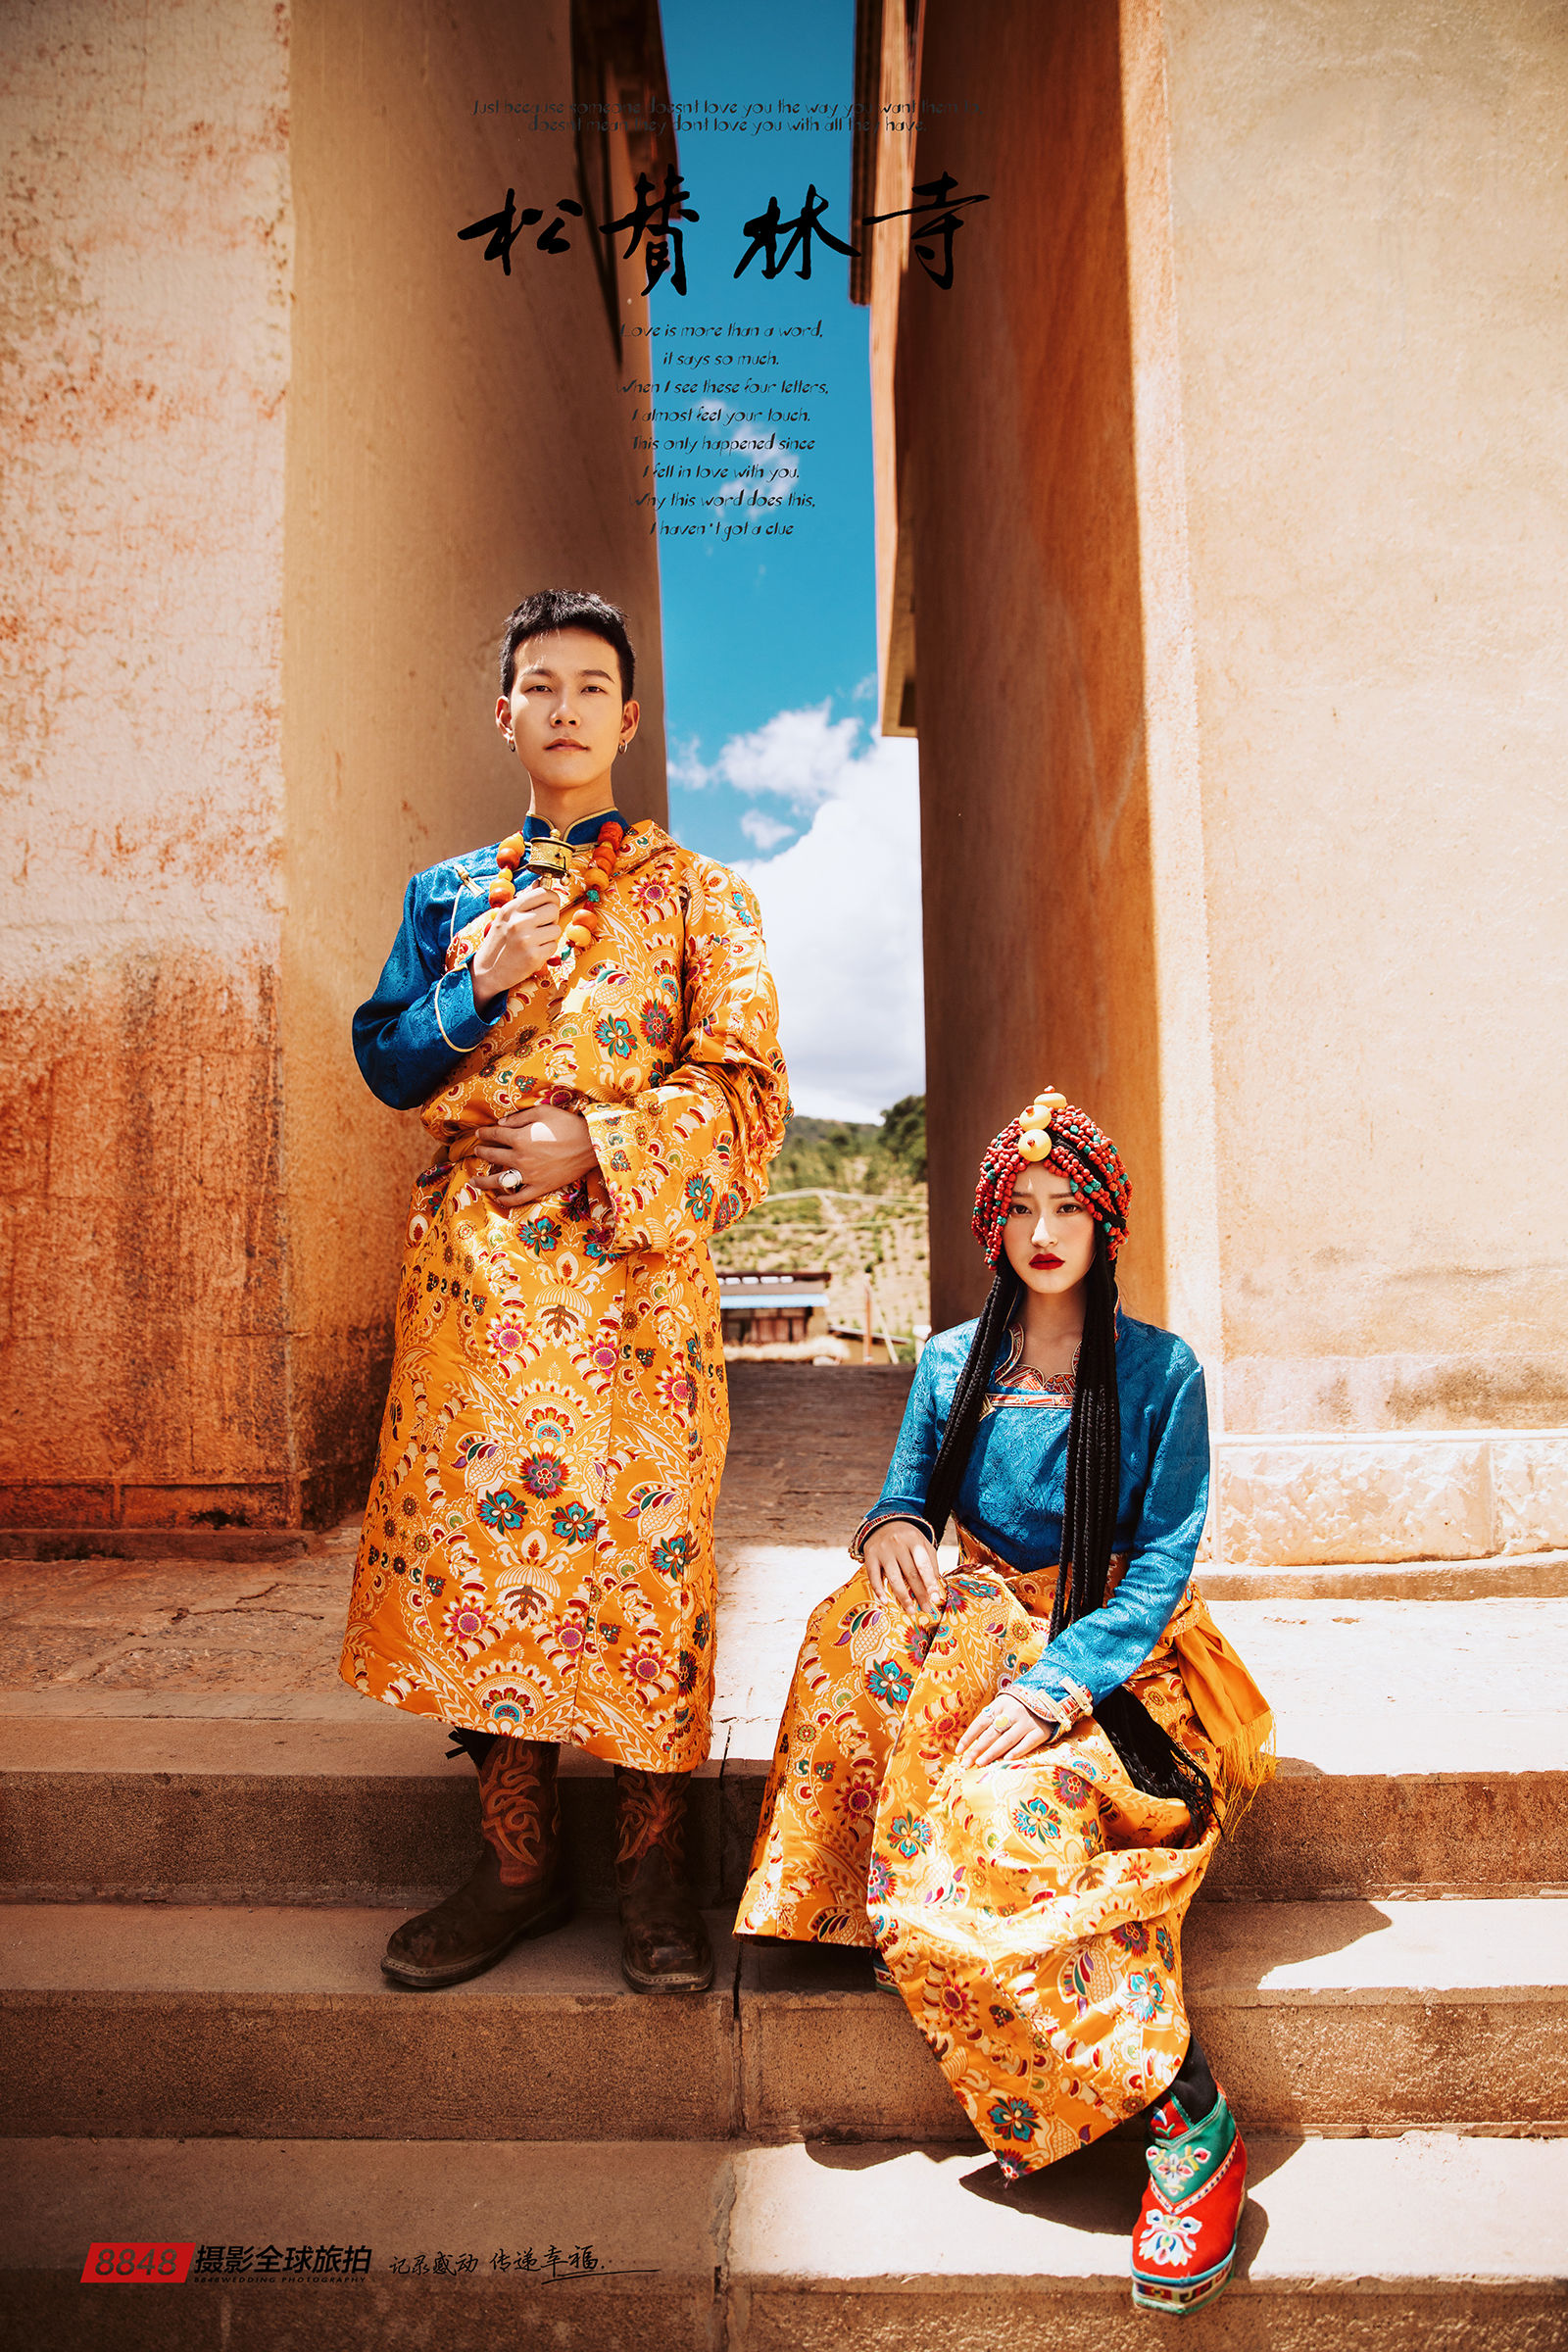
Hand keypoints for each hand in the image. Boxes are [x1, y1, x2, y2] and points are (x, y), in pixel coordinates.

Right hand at [469, 884, 561, 1008]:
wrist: (487, 971)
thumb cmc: (499, 942)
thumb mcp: (506, 917)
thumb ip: (524, 901)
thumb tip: (540, 882)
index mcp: (511, 909)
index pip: (543, 892)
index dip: (551, 899)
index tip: (548, 906)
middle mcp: (518, 922)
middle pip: (554, 909)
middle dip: (552, 918)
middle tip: (541, 926)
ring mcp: (526, 940)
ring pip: (556, 929)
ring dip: (550, 935)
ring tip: (535, 940)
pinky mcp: (534, 957)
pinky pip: (553, 946)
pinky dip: (547, 949)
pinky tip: (533, 952)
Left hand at [472, 1103, 598, 1207]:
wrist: (590, 1144)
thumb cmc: (567, 1124)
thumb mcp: (542, 1112)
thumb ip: (519, 1118)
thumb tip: (501, 1123)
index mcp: (519, 1138)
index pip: (494, 1135)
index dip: (484, 1133)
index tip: (478, 1133)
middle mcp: (520, 1158)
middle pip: (493, 1155)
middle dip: (482, 1151)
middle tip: (477, 1150)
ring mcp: (529, 1175)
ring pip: (499, 1180)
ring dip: (483, 1181)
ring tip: (473, 1181)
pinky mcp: (540, 1187)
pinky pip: (519, 1197)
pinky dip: (507, 1200)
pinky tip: (498, 1199)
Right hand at [863, 1520, 943, 1615]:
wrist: (884, 1522)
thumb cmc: (908, 1538)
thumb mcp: (922, 1543)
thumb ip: (930, 1562)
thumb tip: (935, 1587)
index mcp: (914, 1540)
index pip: (923, 1565)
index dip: (930, 1583)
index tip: (936, 1599)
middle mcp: (898, 1544)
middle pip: (910, 1574)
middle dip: (920, 1594)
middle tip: (926, 1609)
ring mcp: (883, 1550)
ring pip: (894, 1578)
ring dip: (903, 1597)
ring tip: (911, 1610)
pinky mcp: (870, 1556)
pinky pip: (874, 1576)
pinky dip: (879, 1591)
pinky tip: (885, 1602)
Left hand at [953, 1691, 1054, 1767]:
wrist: (1049, 1695)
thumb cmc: (1020, 1704)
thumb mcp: (1004, 1704)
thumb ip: (991, 1718)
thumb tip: (973, 1740)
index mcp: (999, 1704)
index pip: (980, 1723)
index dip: (968, 1737)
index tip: (959, 1752)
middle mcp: (1012, 1712)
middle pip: (991, 1734)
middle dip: (976, 1750)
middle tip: (966, 1764)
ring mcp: (1026, 1722)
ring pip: (1006, 1740)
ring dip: (992, 1753)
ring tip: (980, 1763)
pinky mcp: (1040, 1731)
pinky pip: (1027, 1743)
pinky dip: (1016, 1752)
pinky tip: (1006, 1760)